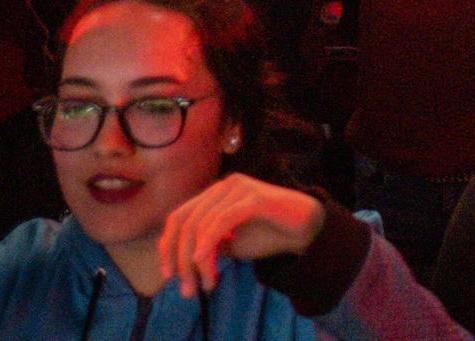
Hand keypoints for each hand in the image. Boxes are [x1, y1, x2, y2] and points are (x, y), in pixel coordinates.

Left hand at [157, 173, 326, 298]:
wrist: (307, 229)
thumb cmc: (270, 234)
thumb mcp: (231, 244)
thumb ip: (208, 246)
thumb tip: (184, 260)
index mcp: (215, 194)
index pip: (178, 217)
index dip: (168, 246)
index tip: (168, 275)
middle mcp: (223, 186)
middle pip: (185, 222)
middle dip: (180, 259)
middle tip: (186, 288)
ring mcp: (238, 188)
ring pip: (201, 225)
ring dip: (198, 260)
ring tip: (207, 283)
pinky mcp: (253, 197)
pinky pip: (221, 221)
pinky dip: (208, 243)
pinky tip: (204, 262)